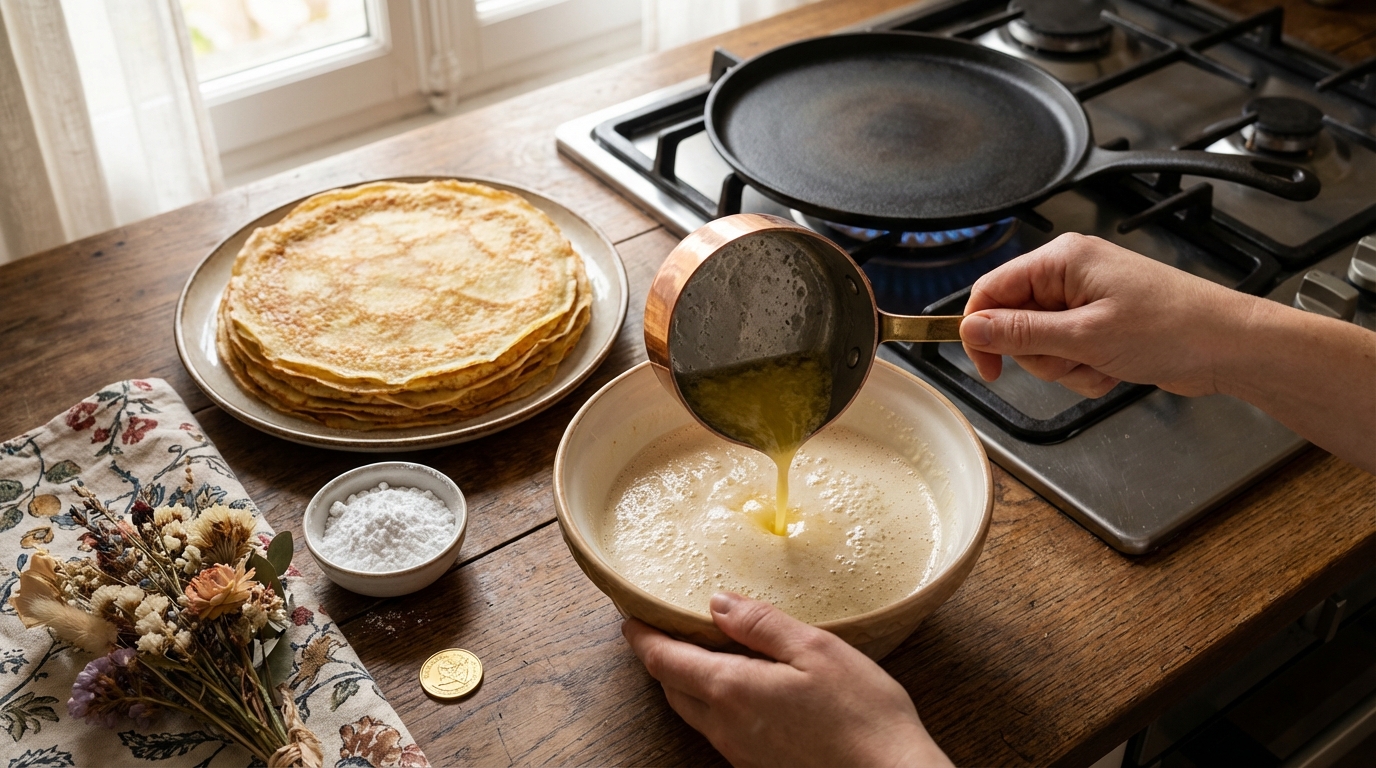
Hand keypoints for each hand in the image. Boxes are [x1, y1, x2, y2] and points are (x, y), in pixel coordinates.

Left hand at [622, 592, 952, 767]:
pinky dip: (716, 701)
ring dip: (687, 680)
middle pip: (673, 688)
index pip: (664, 661)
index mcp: (731, 691)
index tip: (629, 616)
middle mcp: (725, 727)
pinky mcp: (760, 765)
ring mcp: (741, 752)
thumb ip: (761, 624)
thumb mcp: (815, 649)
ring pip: (696, 711)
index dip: (642, 636)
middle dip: (660, 657)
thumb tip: (718, 602)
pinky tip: (743, 686)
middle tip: (661, 627)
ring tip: (700, 650)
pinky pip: (721, 729)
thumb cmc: (862, 714)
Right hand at [959, 232, 1251, 397]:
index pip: (991, 290)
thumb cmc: (1174, 328)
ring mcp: (1085, 302)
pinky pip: (1068, 357)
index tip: (987, 367)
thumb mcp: (1086, 336)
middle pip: (1014, 323)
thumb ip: (1022, 333)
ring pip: (1041, 347)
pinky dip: (1085, 371)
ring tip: (1102, 363)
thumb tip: (972, 327)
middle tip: (1074, 358)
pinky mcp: (1099, 325)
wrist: (1228, 346)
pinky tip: (1114, 369)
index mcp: (1062, 260)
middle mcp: (1070, 275)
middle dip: (1040, 354)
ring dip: (1067, 367)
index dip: (981, 331)